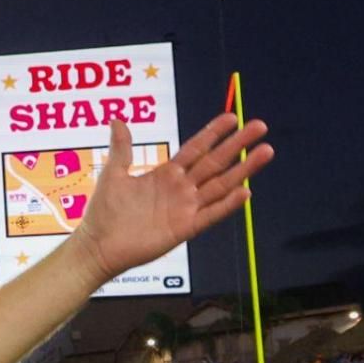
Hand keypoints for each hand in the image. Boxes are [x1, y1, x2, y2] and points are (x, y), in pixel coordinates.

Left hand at [71, 116, 272, 279]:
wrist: (98, 245)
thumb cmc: (104, 211)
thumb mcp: (113, 174)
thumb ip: (122, 148)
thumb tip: (118, 119)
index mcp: (166, 174)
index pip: (195, 148)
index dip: (213, 133)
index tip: (232, 117)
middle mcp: (180, 189)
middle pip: (215, 162)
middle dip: (237, 145)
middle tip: (259, 126)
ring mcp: (185, 208)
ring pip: (220, 185)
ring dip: (243, 170)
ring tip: (265, 151)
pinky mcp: (184, 229)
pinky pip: (210, 215)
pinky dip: (228, 205)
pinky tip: (246, 192)